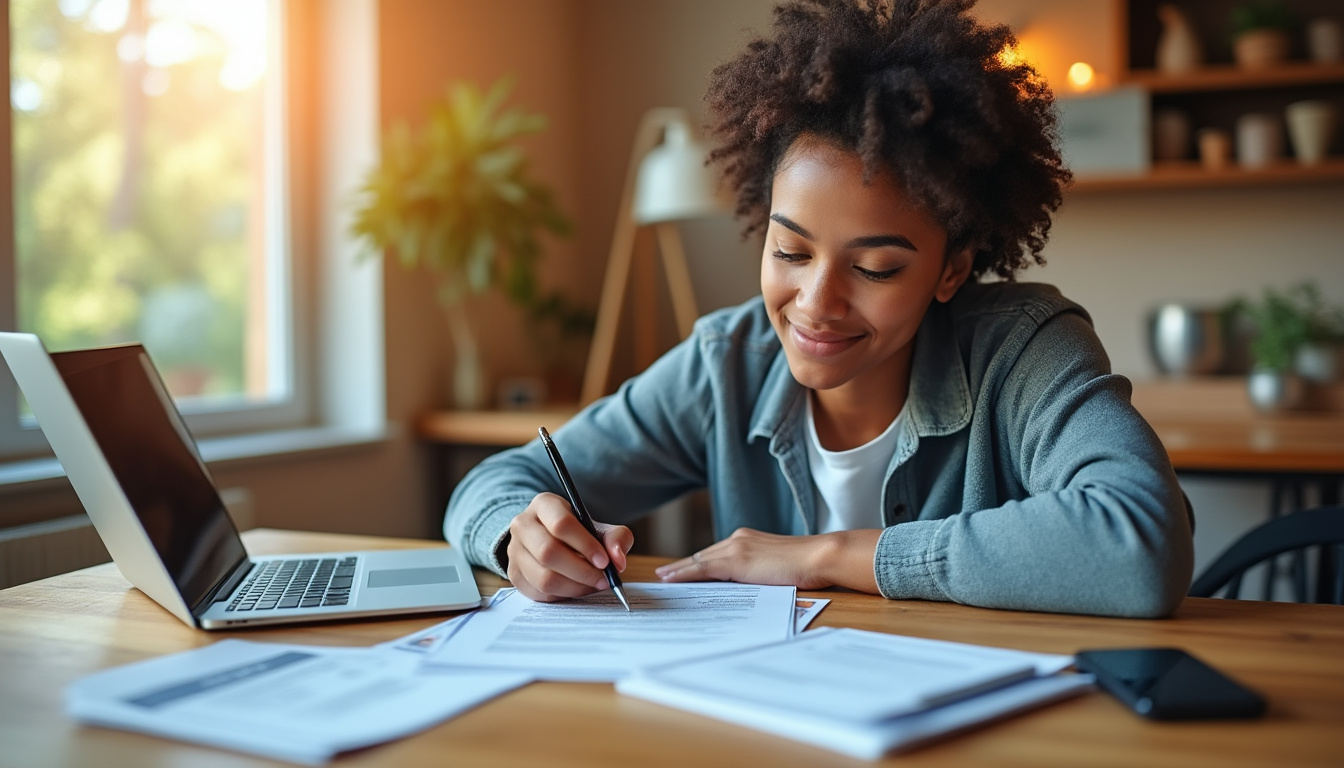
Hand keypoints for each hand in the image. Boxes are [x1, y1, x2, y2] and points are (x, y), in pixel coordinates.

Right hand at [506, 492, 633, 602]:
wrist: (551, 540)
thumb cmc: (578, 533)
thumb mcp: (599, 528)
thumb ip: (616, 538)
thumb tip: (617, 560)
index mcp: (544, 504)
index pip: (561, 524)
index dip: (585, 545)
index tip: (604, 561)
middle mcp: (523, 525)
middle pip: (548, 552)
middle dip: (581, 570)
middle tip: (602, 579)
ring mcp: (514, 551)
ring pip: (543, 577)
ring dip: (574, 586)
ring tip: (593, 585)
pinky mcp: (514, 574)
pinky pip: (539, 593)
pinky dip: (563, 595)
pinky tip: (577, 588)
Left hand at [654, 527, 880, 591]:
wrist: (818, 557)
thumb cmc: (806, 566)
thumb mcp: (776, 567)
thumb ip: (758, 571)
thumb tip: (747, 586)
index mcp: (748, 540)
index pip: (716, 553)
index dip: (698, 562)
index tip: (683, 569)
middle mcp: (738, 539)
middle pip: (703, 555)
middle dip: (683, 566)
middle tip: (664, 574)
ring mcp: (736, 548)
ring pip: (699, 561)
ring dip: (678, 570)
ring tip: (663, 579)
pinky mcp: (736, 560)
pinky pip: (702, 569)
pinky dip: (684, 574)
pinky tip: (671, 579)